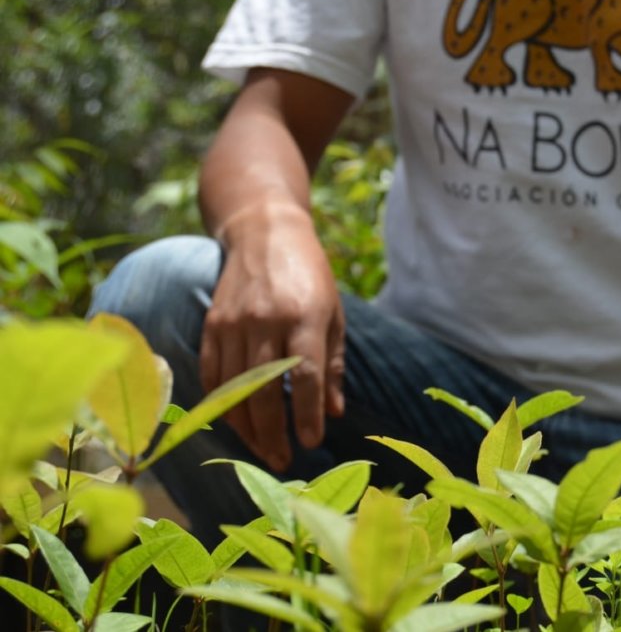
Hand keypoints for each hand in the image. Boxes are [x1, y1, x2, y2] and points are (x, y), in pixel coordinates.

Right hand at [200, 204, 344, 471]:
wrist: (265, 232)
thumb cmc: (310, 277)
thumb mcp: (333, 315)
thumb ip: (333, 365)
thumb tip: (334, 413)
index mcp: (304, 316)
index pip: (305, 377)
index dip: (307, 415)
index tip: (311, 443)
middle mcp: (267, 320)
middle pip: (264, 390)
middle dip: (273, 432)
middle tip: (283, 460)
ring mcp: (235, 322)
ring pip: (235, 388)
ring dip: (246, 426)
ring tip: (262, 450)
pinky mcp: (212, 323)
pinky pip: (213, 374)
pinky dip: (222, 403)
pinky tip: (236, 423)